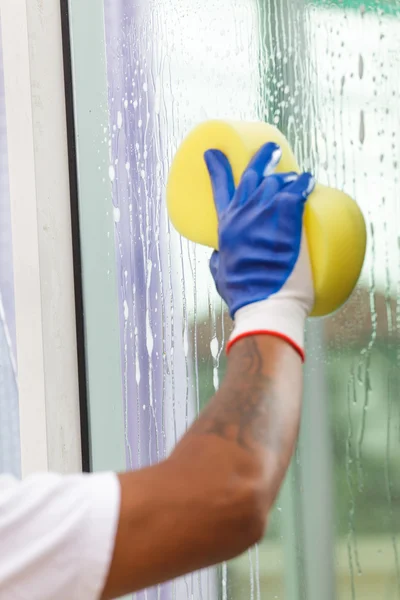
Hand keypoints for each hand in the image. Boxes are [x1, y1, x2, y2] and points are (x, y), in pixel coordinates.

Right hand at [204, 142, 314, 359]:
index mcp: (226, 226)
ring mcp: (265, 214)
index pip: (219, 187)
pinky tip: (310, 180)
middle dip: (262, 159)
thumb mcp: (218, 274)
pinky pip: (298, 190)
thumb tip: (216, 256)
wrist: (265, 303)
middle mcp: (243, 214)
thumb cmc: (242, 295)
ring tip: (297, 175)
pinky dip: (304, 183)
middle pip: (253, 175)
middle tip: (271, 149)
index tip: (214, 152)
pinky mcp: (288, 218)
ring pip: (277, 181)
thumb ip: (216, 261)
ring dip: (287, 176)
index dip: (217, 166)